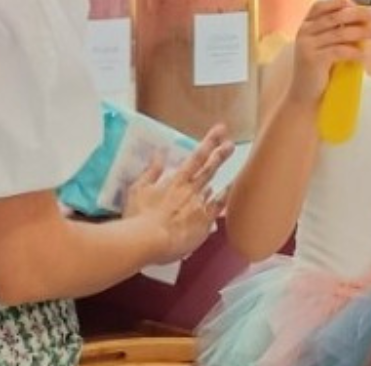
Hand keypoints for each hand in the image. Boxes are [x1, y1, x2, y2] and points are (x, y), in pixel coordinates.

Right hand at [124, 124, 234, 263]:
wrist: (148, 240)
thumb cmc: (139, 216)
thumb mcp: (138, 189)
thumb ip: (151, 171)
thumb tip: (159, 154)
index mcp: (175, 181)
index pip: (196, 157)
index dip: (210, 142)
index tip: (221, 130)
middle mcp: (191, 191)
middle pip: (210, 169)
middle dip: (221, 154)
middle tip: (231, 145)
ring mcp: (200, 207)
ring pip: (214, 188)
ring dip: (223, 179)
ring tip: (232, 176)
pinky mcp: (204, 224)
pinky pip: (217, 209)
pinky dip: (223, 200)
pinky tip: (229, 195)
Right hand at [286, 0, 370, 105]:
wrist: (304, 96)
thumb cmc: (319, 70)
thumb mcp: (324, 45)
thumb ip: (336, 31)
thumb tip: (364, 19)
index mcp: (305, 25)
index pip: (321, 5)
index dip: (341, 3)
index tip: (359, 6)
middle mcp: (304, 32)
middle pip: (335, 16)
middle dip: (358, 14)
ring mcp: (307, 45)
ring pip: (340, 33)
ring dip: (362, 32)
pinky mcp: (313, 60)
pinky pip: (339, 51)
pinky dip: (355, 52)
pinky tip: (364, 55)